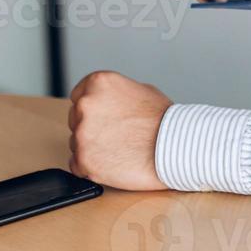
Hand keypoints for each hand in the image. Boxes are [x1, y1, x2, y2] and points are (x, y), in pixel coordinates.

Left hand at [68, 71, 172, 189]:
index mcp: (98, 83)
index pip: (79, 96)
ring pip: (77, 144)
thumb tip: (107, 103)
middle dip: (92, 128)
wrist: (174, 146)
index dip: (94, 109)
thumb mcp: (141, 90)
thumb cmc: (164, 121)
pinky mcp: (83, 160)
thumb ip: (115, 95)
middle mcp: (86, 105)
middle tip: (116, 135)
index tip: (103, 117)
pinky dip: (92, 167)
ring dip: (93, 148)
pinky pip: (78, 165)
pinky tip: (113, 163)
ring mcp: (82, 134)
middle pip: (76, 120)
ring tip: (119, 150)